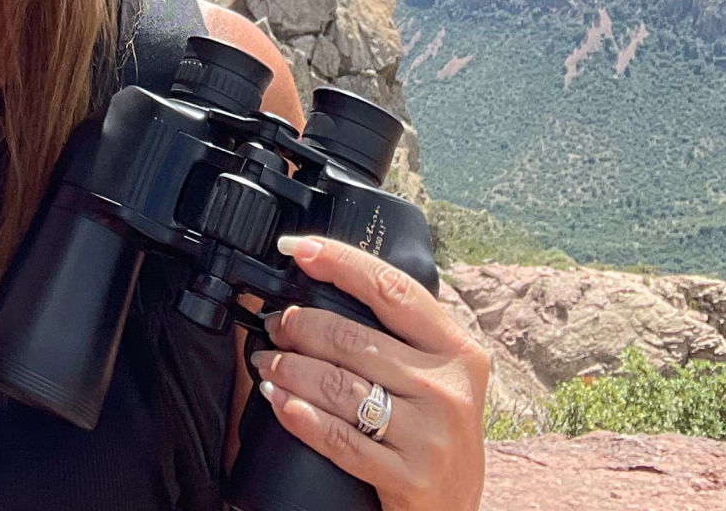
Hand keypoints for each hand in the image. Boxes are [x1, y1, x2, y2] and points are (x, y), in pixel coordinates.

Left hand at [251, 235, 488, 510]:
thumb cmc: (437, 434)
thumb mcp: (440, 378)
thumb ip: (404, 338)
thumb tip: (333, 285)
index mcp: (458, 351)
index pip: (393, 290)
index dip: (341, 262)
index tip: (299, 248)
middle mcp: (448, 388)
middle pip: (352, 338)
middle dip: (299, 325)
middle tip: (274, 324)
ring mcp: (430, 435)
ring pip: (337, 385)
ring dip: (289, 369)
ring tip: (268, 362)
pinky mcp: (408, 477)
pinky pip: (338, 438)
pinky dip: (298, 415)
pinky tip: (279, 402)